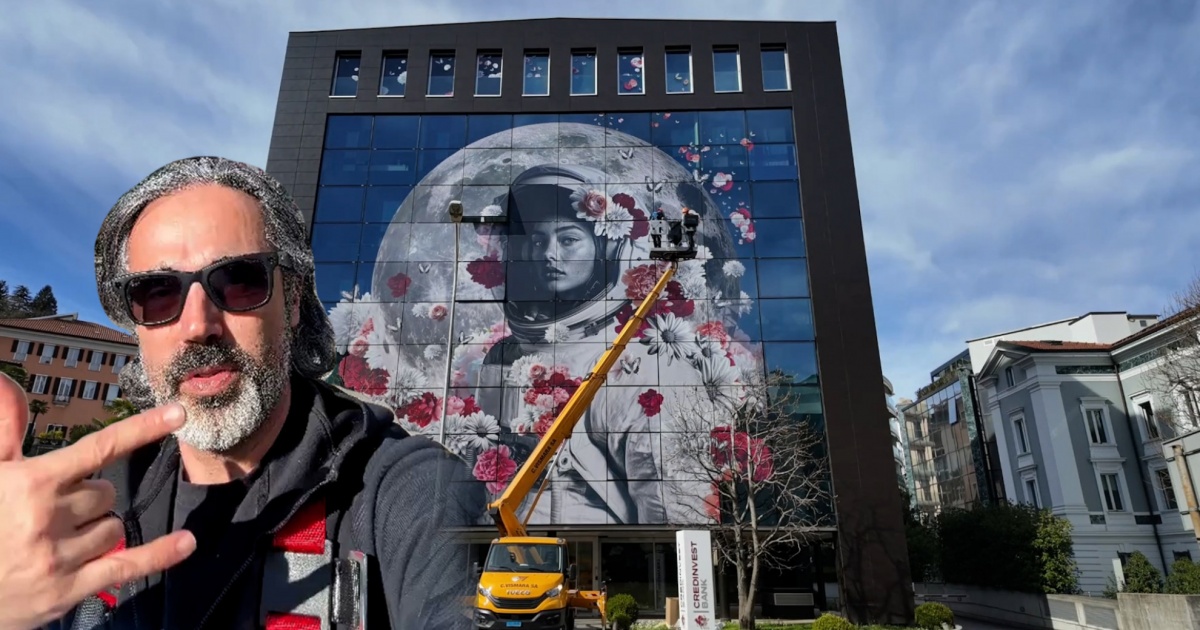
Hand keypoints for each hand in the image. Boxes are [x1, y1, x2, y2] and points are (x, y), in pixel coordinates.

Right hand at [0, 373, 196, 629]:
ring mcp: (59, 556)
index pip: (99, 448)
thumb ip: (6, 429)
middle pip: (106, 494)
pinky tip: (186, 543)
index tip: (177, 414)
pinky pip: (127, 567)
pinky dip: (160, 555)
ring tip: (60, 538)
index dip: (142, 428)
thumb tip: (7, 381)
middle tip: (55, 511)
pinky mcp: (66, 591)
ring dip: (98, 528)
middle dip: (90, 498)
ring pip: (114, 528)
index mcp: (31, 483)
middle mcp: (48, 517)